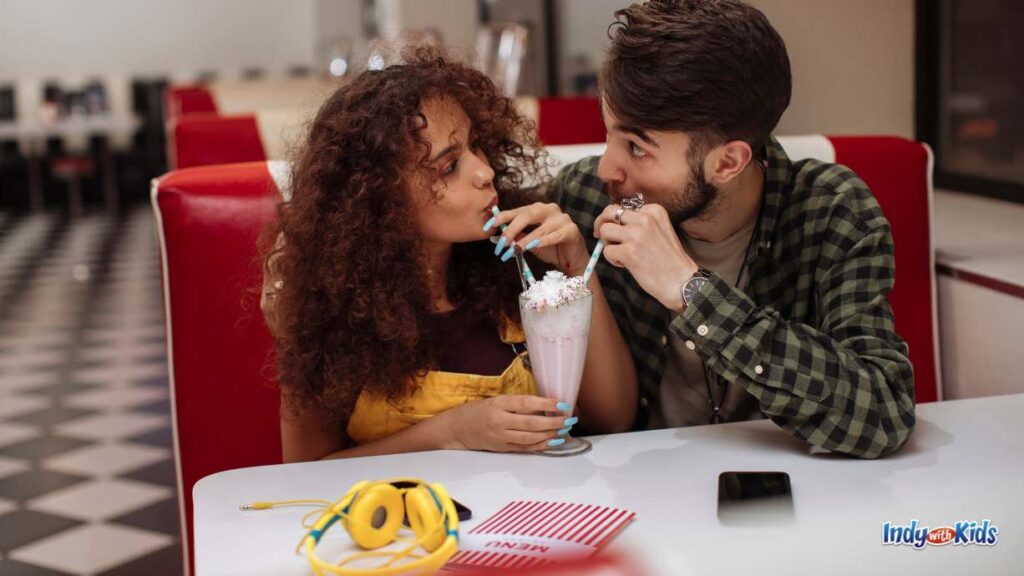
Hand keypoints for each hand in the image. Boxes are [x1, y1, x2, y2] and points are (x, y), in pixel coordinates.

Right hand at [441, 395, 575, 452]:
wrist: (455, 429)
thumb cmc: (476, 411)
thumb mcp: (495, 401)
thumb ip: (516, 404)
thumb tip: (543, 406)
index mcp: (498, 404)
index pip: (526, 403)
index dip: (546, 404)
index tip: (562, 404)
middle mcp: (499, 421)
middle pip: (531, 423)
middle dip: (553, 422)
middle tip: (569, 419)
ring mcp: (500, 437)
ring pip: (530, 437)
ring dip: (550, 434)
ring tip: (564, 430)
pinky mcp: (501, 448)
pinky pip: (524, 448)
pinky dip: (540, 445)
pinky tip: (552, 441)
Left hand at [485, 203, 590, 275]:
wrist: (571, 260)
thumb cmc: (551, 249)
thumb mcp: (530, 243)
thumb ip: (517, 238)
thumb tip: (498, 238)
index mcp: (538, 209)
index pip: (517, 211)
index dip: (502, 217)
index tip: (488, 226)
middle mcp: (550, 210)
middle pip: (528, 214)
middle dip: (512, 228)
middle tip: (502, 242)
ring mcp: (562, 219)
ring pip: (540, 228)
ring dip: (526, 240)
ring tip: (516, 249)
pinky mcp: (572, 230)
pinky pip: (556, 235)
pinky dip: (544, 241)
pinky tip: (535, 245)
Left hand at [594, 203, 698, 310]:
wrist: (682, 281)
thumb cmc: (670, 260)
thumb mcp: (660, 231)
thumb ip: (641, 224)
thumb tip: (612, 223)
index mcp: (654, 211)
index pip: (624, 208)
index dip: (618, 221)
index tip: (623, 233)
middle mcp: (645, 218)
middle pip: (610, 212)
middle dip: (601, 223)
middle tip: (601, 236)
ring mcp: (636, 234)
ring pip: (605, 230)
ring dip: (608, 244)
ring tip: (621, 255)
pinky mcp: (629, 251)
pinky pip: (606, 250)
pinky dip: (612, 259)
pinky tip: (626, 265)